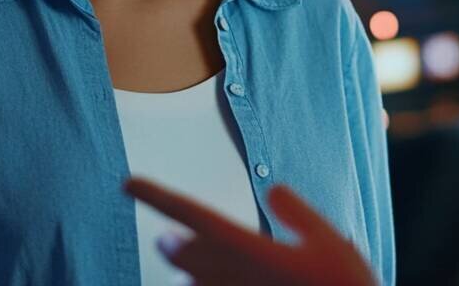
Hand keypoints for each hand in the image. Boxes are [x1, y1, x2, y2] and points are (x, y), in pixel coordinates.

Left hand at [124, 178, 377, 285]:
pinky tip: (211, 283)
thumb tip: (273, 189)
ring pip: (190, 284)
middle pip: (180, 254)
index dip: (157, 196)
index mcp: (252, 251)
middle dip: (174, 244)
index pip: (192, 214)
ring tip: (195, 266)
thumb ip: (298, 213)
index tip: (128, 183)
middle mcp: (232, 280)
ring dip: (191, 275)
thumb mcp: (330, 241)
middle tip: (169, 236)